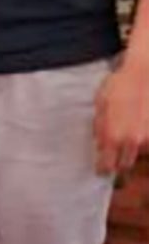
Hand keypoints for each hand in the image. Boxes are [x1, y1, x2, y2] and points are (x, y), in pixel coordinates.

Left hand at [94, 59, 148, 173]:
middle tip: (113, 155)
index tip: (101, 169)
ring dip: (131, 150)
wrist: (143, 74)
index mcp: (112, 135)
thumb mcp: (100, 103)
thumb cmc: (118, 85)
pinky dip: (142, 141)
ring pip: (137, 155)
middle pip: (124, 165)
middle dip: (117, 162)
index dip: (103, 169)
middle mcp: (131, 141)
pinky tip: (137, 127)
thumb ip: (99, 127)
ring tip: (127, 134)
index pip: (107, 166)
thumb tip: (99, 144)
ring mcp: (146, 139)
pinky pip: (146, 145)